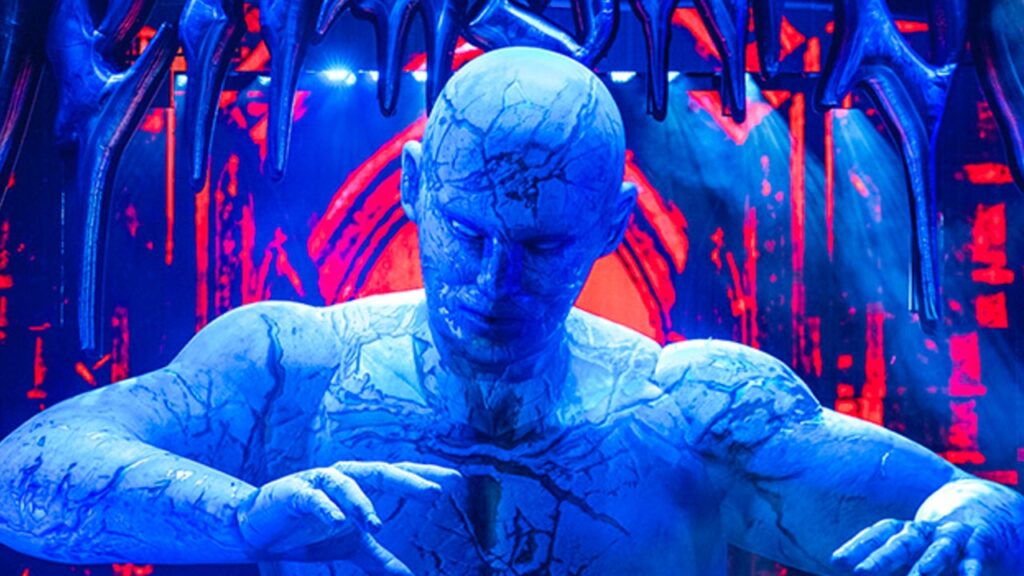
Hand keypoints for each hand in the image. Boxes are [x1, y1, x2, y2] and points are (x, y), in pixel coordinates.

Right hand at [236, 461, 458, 573]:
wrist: (261, 529)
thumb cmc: (310, 530)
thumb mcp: (351, 546)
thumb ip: (380, 559)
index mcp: (362, 484)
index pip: (400, 475)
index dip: (427, 475)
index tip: (457, 481)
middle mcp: (345, 476)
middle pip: (382, 471)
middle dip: (409, 481)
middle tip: (435, 493)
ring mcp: (319, 481)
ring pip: (346, 481)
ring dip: (361, 501)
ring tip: (375, 524)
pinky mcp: (294, 492)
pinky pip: (312, 497)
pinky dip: (325, 508)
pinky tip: (336, 523)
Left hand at [831, 518, 986, 575]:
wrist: (987, 514)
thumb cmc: (939, 541)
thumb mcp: (915, 549)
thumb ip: (892, 561)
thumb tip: (851, 568)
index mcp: (906, 530)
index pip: (878, 533)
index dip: (858, 546)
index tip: (836, 561)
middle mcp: (927, 530)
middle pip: (902, 541)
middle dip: (881, 558)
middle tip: (859, 572)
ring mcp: (954, 534)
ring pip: (940, 548)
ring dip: (928, 563)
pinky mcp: (981, 542)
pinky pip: (975, 555)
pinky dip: (971, 566)